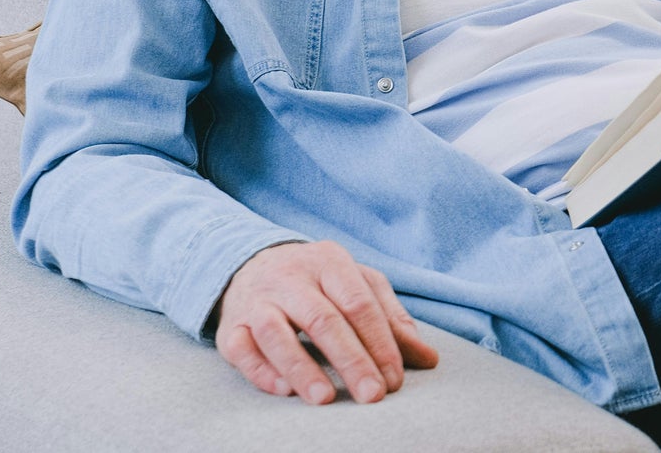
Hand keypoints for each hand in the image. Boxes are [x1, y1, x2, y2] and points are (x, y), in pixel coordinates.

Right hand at [214, 240, 439, 403]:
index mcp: (330, 262)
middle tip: (372, 395)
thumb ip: (392, 320)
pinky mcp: (231, 325)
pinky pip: (240, 348)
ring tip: (326, 398)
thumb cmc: (319, 283)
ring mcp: (258, 300)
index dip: (379, 343)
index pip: (359, 303)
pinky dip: (261, 371)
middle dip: (350, 360)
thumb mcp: (358, 286)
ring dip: (301, 368)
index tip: (394, 379)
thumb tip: (428, 358)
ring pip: (276, 333)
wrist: (252, 264)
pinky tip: (284, 390)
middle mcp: (291, 278)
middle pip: (322, 319)